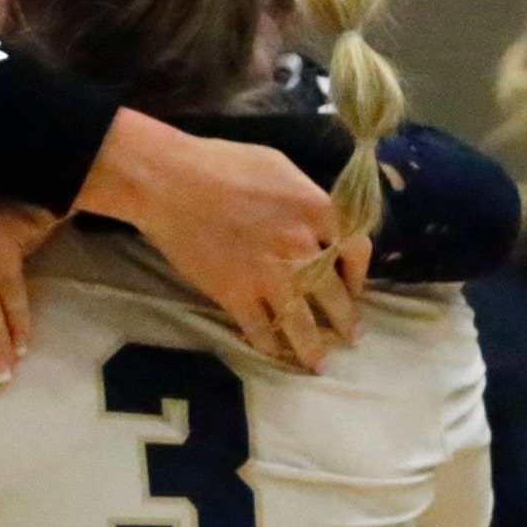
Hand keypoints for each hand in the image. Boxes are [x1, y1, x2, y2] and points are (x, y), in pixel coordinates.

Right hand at [79, 114, 356, 369]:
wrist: (168, 182)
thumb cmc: (220, 163)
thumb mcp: (278, 166)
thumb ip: (306, 197)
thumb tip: (318, 220)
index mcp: (317, 210)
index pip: (357, 251)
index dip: (358, 274)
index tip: (352, 287)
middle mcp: (302, 249)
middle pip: (335, 296)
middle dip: (345, 321)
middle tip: (348, 337)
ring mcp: (269, 276)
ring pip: (301, 323)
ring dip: (312, 348)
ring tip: (318, 363)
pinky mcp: (235, 294)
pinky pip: (259, 330)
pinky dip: (268, 345)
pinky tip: (272, 353)